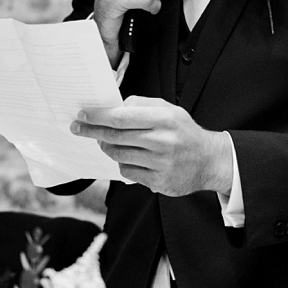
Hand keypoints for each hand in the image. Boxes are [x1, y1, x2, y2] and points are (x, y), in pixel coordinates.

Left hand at [73, 96, 230, 196]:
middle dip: (92, 131)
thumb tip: (114, 106)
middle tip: (77, 128)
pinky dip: (122, 163)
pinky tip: (128, 157)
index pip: (121, 117)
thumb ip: (141, 104)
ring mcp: (161, 164)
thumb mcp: (169, 110)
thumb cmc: (184, 132)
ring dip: (106, 147)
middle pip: (115, 137)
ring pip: (118, 155)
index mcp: (164, 120)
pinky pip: (128, 172)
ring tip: (105, 141)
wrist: (210, 161)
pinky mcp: (159, 182)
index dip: (98, 116)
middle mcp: (162, 142)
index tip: (82, 115)